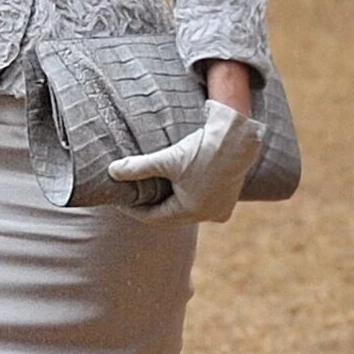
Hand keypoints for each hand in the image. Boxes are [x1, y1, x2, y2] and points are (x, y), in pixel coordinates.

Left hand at [109, 99, 265, 223]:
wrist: (241, 135)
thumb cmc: (204, 149)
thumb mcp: (167, 159)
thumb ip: (138, 168)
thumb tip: (112, 171)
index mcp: (192, 212)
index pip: (152, 217)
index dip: (132, 208)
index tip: (119, 198)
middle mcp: (208, 214)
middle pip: (169, 213)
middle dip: (150, 202)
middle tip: (133, 191)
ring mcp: (221, 206)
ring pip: (186, 206)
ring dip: (169, 197)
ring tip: (152, 185)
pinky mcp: (228, 195)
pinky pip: (201, 199)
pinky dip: (186, 193)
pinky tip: (176, 181)